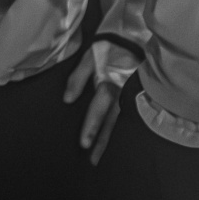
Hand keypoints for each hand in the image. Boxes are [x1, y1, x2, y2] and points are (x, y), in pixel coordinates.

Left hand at [64, 43, 129, 165]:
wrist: (130, 38)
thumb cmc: (107, 48)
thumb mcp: (89, 57)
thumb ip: (78, 78)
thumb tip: (68, 99)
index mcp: (108, 86)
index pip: (98, 111)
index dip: (91, 127)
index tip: (84, 144)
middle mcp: (119, 95)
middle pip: (109, 123)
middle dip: (101, 142)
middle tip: (92, 161)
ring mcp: (126, 96)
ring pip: (116, 122)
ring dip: (107, 139)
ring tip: (97, 157)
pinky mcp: (129, 95)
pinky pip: (122, 116)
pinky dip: (115, 129)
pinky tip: (110, 140)